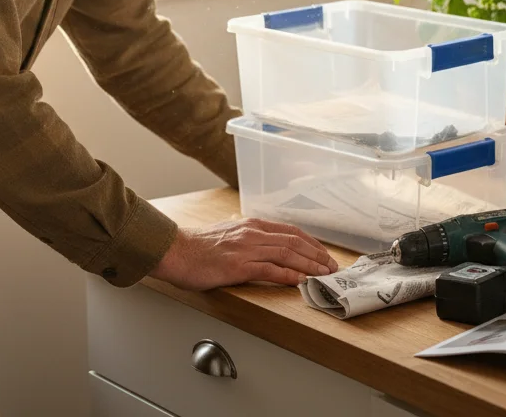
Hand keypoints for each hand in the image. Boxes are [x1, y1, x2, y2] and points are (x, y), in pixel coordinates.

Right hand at [150, 217, 338, 290]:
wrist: (174, 251)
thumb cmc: (197, 247)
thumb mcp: (227, 233)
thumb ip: (245, 236)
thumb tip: (260, 241)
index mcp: (251, 225)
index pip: (290, 232)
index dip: (311, 243)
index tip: (324, 254)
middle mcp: (252, 233)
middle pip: (294, 242)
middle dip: (317, 255)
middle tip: (331, 267)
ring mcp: (246, 249)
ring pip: (287, 254)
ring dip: (309, 265)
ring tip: (323, 275)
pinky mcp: (237, 266)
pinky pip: (269, 269)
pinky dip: (288, 275)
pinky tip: (300, 281)